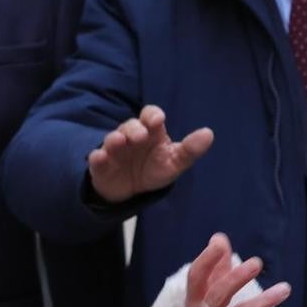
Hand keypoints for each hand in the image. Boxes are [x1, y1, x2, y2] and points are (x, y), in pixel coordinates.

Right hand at [87, 105, 212, 203]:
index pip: (150, 115)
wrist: (133, 190)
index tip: (158, 120)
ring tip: (118, 141)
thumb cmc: (155, 168)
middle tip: (140, 136)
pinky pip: (97, 159)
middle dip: (134, 129)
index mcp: (151, 131)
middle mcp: (131, 136)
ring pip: (112, 139)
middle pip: (130, 125)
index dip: (152, 115)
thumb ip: (190, 150)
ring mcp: (114, 149)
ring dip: (115, 139)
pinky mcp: (101, 165)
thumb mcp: (175, 162)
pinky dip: (97, 158)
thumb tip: (209, 134)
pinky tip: (100, 158)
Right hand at [185, 233, 291, 306]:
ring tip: (285, 289)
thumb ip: (217, 269)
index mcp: (195, 303)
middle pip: (216, 296)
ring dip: (263, 301)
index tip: (219, 245)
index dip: (205, 261)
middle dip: (236, 277)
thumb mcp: (211, 299)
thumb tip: (218, 238)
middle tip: (258, 263)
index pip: (195, 278)